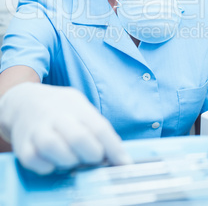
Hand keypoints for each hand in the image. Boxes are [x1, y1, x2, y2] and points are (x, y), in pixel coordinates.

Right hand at [0, 82, 130, 173]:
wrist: (24, 102)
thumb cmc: (59, 108)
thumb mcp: (81, 108)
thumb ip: (98, 128)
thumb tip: (117, 153)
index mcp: (75, 106)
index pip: (99, 127)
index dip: (114, 148)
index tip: (124, 163)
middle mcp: (56, 116)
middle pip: (77, 137)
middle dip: (92, 154)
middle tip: (95, 159)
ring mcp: (37, 129)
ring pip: (53, 147)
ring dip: (69, 160)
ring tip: (73, 160)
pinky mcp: (22, 144)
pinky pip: (34, 160)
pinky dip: (46, 166)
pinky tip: (53, 162)